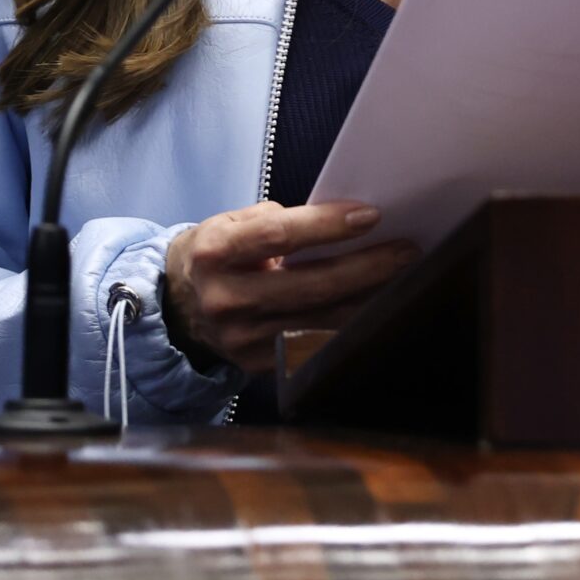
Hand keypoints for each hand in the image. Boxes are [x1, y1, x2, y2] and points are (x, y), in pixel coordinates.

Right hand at [161, 201, 419, 373]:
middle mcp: (226, 299)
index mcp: (214, 254)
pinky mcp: (259, 364)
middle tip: (406, 251)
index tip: (370, 215)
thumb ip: (274, 221)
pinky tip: (376, 310)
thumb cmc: (211, 256)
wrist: (173, 308)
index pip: (279, 236)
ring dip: (369, 299)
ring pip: (320, 320)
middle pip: (310, 285)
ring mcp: (243, 338)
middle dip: (366, 267)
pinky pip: (315, 345)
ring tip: (404, 278)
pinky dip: (349, 327)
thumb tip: (332, 221)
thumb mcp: (226, 224)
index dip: (328, 226)